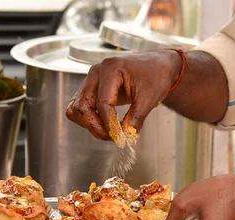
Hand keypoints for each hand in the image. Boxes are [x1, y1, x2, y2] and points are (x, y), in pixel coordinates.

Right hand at [65, 50, 181, 140]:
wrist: (157, 67)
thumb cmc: (155, 75)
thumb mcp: (150, 98)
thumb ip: (137, 117)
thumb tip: (127, 135)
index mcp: (111, 68)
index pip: (102, 102)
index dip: (109, 124)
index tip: (120, 137)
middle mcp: (96, 73)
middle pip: (82, 106)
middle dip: (95, 126)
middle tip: (114, 137)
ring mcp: (92, 80)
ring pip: (77, 108)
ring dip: (90, 124)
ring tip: (110, 132)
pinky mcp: (92, 89)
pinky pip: (81, 108)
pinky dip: (90, 120)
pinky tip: (106, 125)